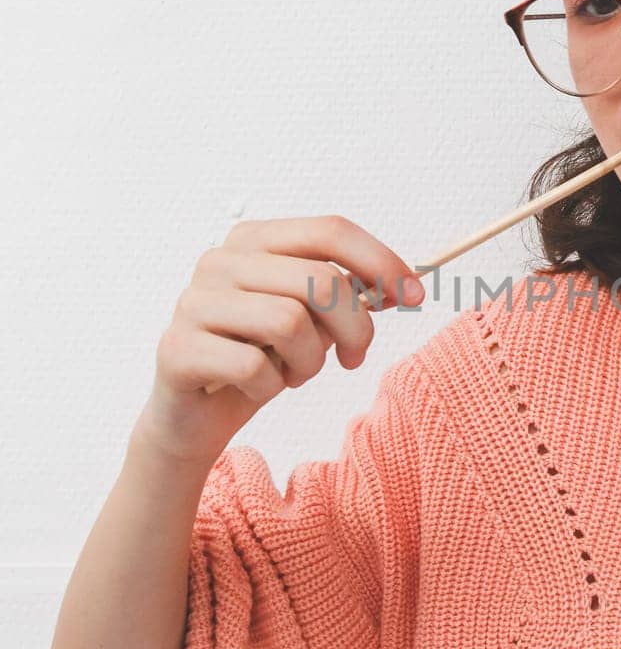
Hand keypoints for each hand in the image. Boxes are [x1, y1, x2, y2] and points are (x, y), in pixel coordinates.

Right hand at [130, 215, 421, 465]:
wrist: (195, 417)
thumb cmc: (258, 359)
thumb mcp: (311, 321)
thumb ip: (347, 295)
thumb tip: (403, 284)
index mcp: (254, 241)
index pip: (330, 231)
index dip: (380, 262)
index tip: (415, 295)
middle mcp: (220, 261)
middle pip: (320, 280)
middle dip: (355, 327)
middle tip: (353, 357)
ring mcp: (194, 302)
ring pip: (290, 323)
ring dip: (307, 362)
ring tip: (291, 372)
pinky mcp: (178, 349)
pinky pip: (254, 368)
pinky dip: (269, 388)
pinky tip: (253, 388)